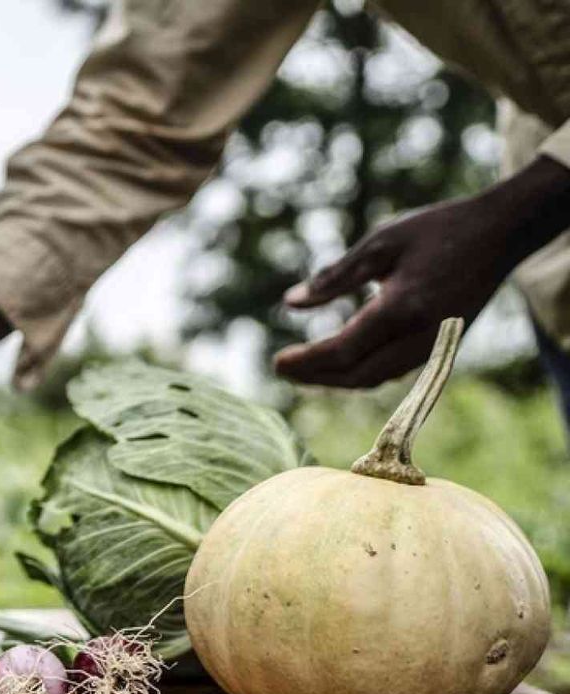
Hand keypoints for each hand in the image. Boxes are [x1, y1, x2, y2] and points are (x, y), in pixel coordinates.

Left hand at [277, 155, 569, 388]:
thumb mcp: (380, 244)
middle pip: (358, 374)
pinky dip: (361, 372)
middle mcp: (421, 336)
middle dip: (316, 377)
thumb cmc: (437, 231)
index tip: (277, 362)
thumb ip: (334, 277)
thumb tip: (290, 303)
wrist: (500, 233)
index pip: (344, 350)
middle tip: (282, 369)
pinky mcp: (441, 347)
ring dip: (336, 379)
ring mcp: (435, 346)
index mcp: (403, 308)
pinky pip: (394, 371)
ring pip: (376, 378)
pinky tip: (338, 362)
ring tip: (302, 369)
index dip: (307, 362)